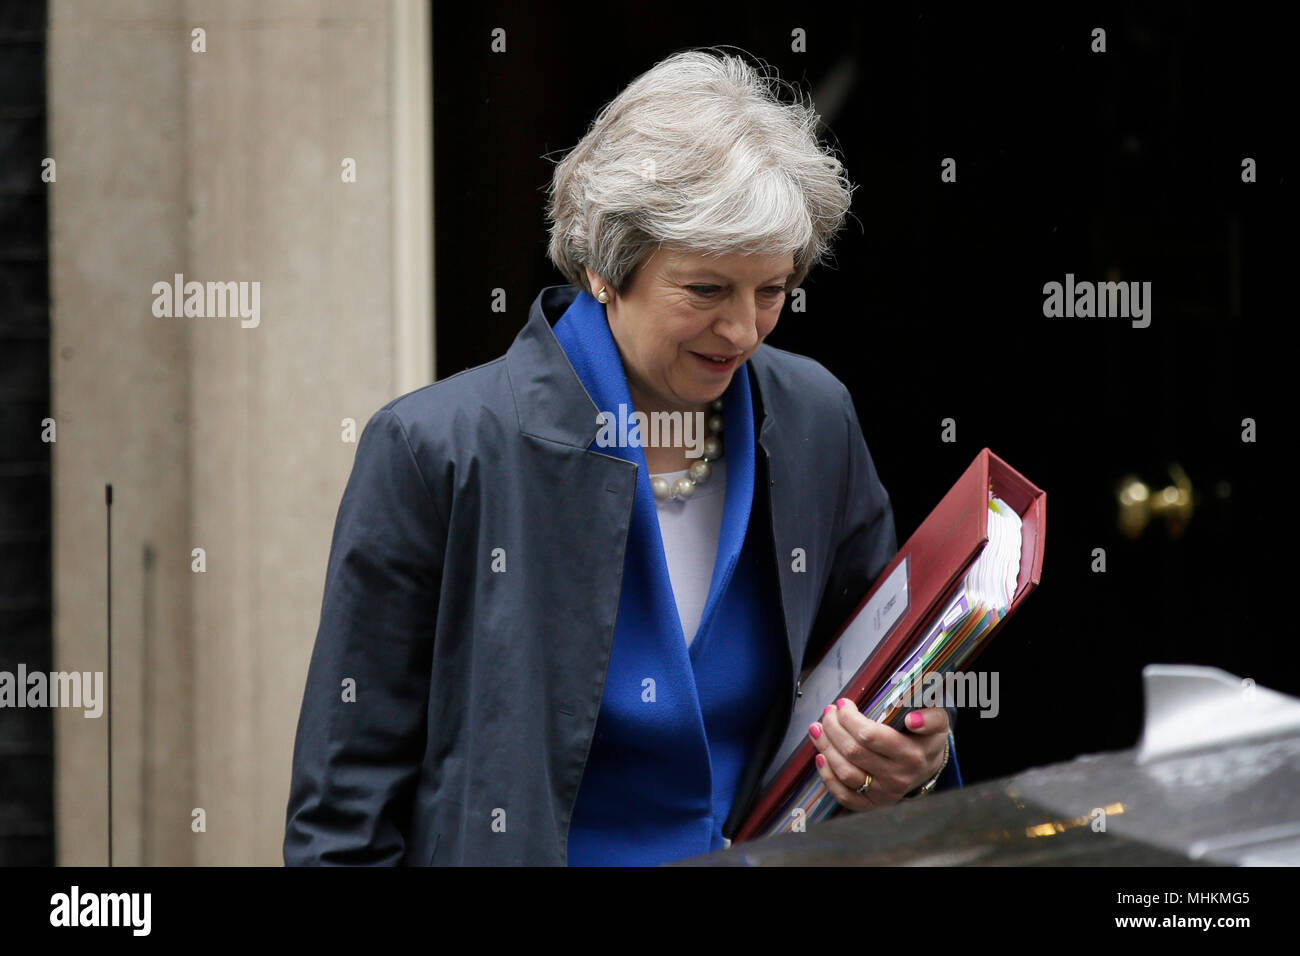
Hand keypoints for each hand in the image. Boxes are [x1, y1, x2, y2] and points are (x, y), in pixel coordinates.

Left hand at [807, 700, 949, 810]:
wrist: (928, 766)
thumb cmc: (925, 737)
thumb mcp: (937, 720)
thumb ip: (930, 716)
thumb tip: (912, 720)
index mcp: (911, 754)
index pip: (870, 735)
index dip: (849, 718)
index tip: (842, 703)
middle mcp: (897, 777)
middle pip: (853, 752)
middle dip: (833, 728)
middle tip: (828, 713)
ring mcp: (883, 793)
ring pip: (845, 772)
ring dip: (825, 748)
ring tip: (818, 728)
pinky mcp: (872, 804)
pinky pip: (844, 795)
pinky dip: (827, 776)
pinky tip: (820, 757)